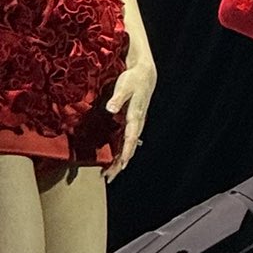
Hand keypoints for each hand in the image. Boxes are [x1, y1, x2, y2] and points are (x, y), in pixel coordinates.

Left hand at [104, 56, 155, 179]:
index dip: (126, 151)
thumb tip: (110, 109)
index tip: (122, 164)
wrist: (144, 75)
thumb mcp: (125, 86)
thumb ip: (117, 98)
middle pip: (129, 147)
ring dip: (119, 161)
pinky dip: (119, 153)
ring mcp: (135, 124)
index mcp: (136, 116)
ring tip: (108, 175)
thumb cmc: (133, 79)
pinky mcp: (131, 123)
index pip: (131, 136)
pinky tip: (113, 161)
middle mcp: (137, 123)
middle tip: (109, 177)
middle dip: (120, 163)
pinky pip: (125, 142)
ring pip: (128, 147)